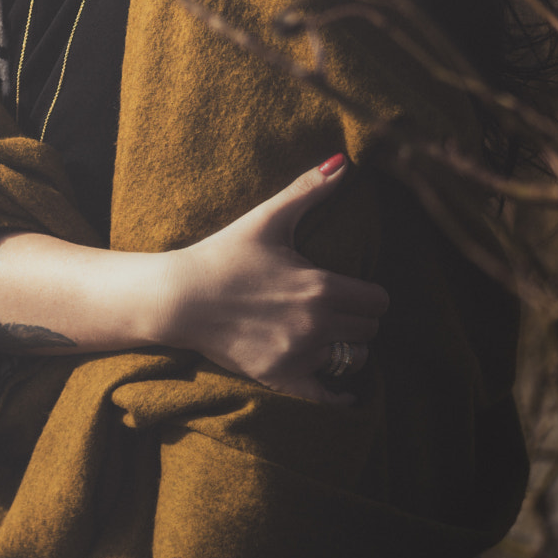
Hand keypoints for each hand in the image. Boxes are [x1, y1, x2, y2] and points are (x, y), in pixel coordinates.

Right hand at [163, 155, 387, 405]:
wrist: (179, 297)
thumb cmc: (224, 254)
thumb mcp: (268, 219)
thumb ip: (309, 189)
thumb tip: (344, 161)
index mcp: (322, 287)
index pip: (378, 301)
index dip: (369, 294)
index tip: (354, 290)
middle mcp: (316, 325)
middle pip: (369, 331)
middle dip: (358, 320)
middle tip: (339, 310)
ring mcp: (299, 354)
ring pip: (352, 360)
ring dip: (346, 349)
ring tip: (329, 336)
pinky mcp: (280, 376)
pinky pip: (326, 397)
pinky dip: (339, 396)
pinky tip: (347, 395)